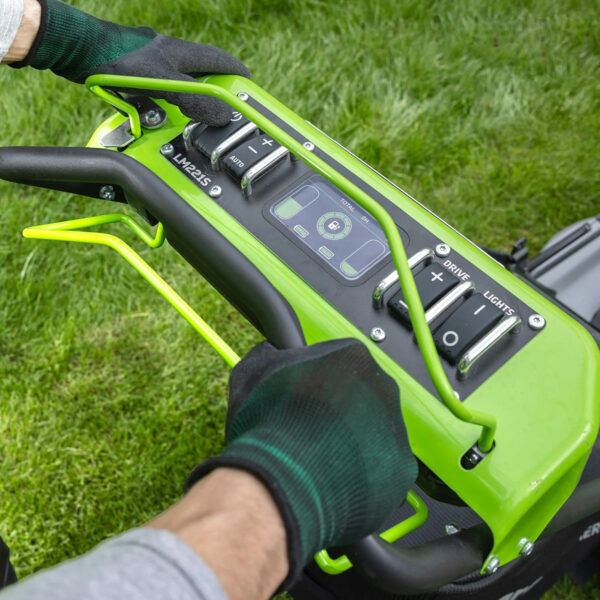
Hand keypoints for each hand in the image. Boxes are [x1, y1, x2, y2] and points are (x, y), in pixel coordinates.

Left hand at [11, 0, 249, 124]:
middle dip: (210, 90)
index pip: (217, 60)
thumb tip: (222, 116)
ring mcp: (146, 61)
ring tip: (189, 118)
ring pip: (175, 83)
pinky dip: (159, 104)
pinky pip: (153, 91)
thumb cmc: (119, 60)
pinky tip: (155, 115)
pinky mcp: (129, 71)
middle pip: (197, 73)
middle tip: (219, 109)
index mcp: (179, 51)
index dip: (234, 73)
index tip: (246, 84)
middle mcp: (164, 53)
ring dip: (184, 100)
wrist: (76, 51)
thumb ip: (195, 100)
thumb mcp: (166, 83)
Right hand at [187, 339, 416, 587]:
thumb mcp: (253, 372)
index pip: (341, 362)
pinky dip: (362, 477)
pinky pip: (383, 471)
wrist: (282, 481)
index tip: (305, 399)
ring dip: (352, 445)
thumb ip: (270, 355)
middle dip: (339, 413)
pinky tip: (333, 480)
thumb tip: (272, 351)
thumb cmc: (269, 426)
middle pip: (362, 398)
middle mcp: (383, 387)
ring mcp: (396, 429)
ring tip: (317, 460)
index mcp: (353, 356)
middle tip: (310, 431)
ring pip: (375, 434)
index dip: (318, 382)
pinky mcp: (402, 468)